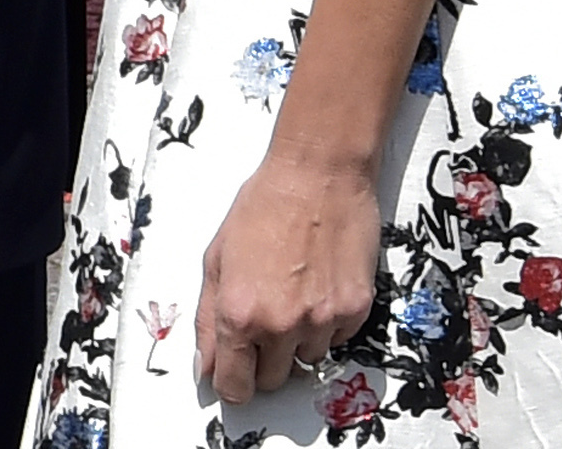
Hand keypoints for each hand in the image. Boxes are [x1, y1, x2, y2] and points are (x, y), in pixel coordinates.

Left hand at [195, 149, 379, 403]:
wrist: (317, 176)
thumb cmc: (262, 208)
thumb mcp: (216, 259)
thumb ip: (208, 319)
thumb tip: (206, 366)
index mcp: (240, 314)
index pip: (235, 386)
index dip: (233, 384)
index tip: (235, 377)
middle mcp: (281, 325)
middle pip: (273, 381)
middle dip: (264, 362)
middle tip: (263, 323)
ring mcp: (322, 320)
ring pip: (307, 361)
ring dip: (297, 340)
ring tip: (293, 293)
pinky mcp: (355, 310)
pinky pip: (337, 338)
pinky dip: (327, 323)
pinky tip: (318, 285)